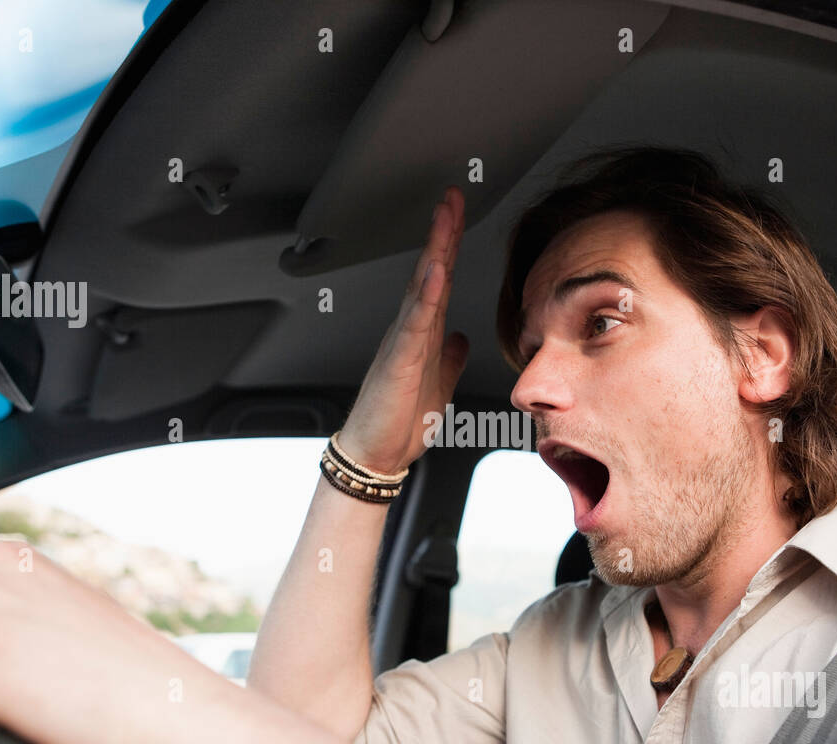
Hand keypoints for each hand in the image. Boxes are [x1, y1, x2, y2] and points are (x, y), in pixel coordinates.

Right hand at [338, 186, 469, 473]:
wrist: (375, 454)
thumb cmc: (398, 422)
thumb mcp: (438, 385)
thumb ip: (449, 359)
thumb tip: (461, 338)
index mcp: (421, 334)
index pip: (440, 280)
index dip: (451, 246)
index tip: (459, 213)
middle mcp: (410, 330)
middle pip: (429, 271)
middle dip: (442, 233)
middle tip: (452, 196)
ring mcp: (402, 342)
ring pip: (420, 287)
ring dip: (434, 251)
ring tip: (444, 218)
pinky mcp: (398, 362)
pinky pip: (414, 324)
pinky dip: (424, 296)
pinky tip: (434, 272)